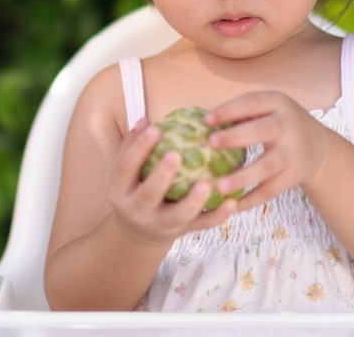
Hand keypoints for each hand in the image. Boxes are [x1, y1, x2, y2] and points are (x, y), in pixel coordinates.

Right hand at [106, 118, 236, 245]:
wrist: (139, 233)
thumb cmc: (136, 188)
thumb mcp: (127, 172)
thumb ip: (133, 147)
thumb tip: (145, 121)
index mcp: (120, 191)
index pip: (125, 168)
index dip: (138, 148)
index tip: (155, 128)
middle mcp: (137, 210)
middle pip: (148, 194)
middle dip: (161, 175)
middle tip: (176, 154)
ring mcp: (160, 224)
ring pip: (177, 215)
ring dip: (193, 201)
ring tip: (205, 184)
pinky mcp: (182, 231)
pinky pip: (201, 224)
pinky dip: (218, 215)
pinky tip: (232, 201)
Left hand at [205, 91, 331, 209]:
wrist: (317, 146)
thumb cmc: (278, 124)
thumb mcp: (268, 110)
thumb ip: (242, 114)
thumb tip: (199, 123)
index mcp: (278, 103)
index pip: (253, 103)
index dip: (230, 110)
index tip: (206, 120)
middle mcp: (288, 125)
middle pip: (263, 130)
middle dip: (237, 137)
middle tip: (211, 143)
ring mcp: (293, 152)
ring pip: (268, 165)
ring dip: (244, 176)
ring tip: (219, 187)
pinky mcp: (295, 175)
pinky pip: (272, 189)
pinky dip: (253, 199)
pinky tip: (233, 206)